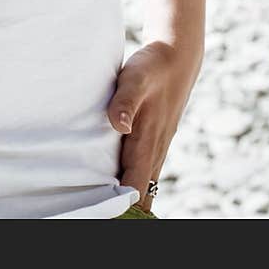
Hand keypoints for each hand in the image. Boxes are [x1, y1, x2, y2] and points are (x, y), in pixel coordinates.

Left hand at [106, 39, 202, 212]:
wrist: (176, 57)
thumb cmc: (152, 68)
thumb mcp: (135, 79)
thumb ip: (125, 101)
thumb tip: (119, 125)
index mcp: (147, 144)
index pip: (135, 189)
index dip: (119, 206)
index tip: (99, 211)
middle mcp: (153, 152)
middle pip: (140, 196)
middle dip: (120, 208)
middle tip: (92, 210)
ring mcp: (155, 149)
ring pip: (142, 185)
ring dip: (124, 195)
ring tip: (97, 203)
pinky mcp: (152, 141)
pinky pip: (141, 171)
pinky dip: (128, 181)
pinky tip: (108, 179)